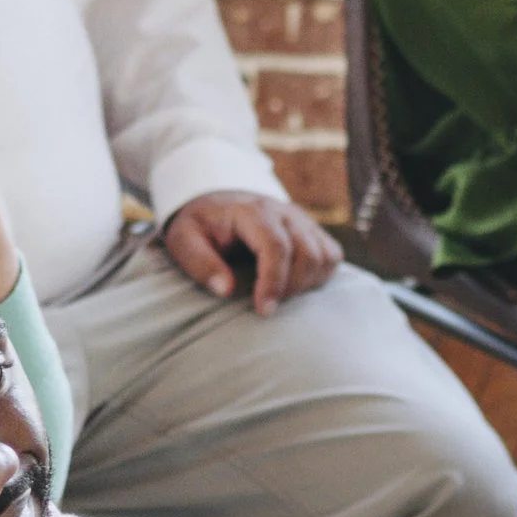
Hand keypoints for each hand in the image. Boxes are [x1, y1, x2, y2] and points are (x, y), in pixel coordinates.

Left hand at [162, 192, 341, 316]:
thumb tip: (226, 290)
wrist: (217, 205)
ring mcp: (302, 220)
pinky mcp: (312, 231)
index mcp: (251, 211)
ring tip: (279, 295)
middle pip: (307, 254)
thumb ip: (200, 264)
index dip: (273, 282)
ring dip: (307, 284)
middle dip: (291, 287)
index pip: (275, 246)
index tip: (263, 310)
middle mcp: (283, 212)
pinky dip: (320, 276)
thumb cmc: (201, 228)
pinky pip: (332, 256)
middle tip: (266, 305)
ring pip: (325, 256)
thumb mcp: (184, 241)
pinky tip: (295, 285)